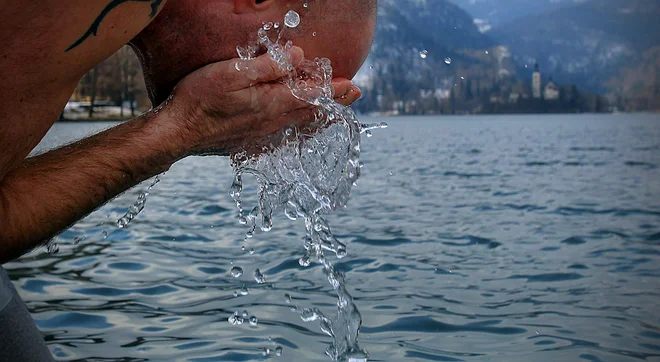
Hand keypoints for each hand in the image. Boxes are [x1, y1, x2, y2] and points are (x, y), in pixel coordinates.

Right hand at [157, 46, 360, 156]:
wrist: (178, 133)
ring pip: (299, 124)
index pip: (312, 95)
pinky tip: (297, 126)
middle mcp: (273, 122)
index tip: (354, 87)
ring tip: (332, 111)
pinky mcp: (250, 141)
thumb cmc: (201, 99)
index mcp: (272, 103)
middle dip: (334, 102)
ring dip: (318, 115)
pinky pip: (283, 133)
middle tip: (353, 95)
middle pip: (311, 111)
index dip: (334, 90)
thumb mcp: (232, 73)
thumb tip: (297, 57)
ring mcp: (262, 135)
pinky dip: (299, 127)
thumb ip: (267, 66)